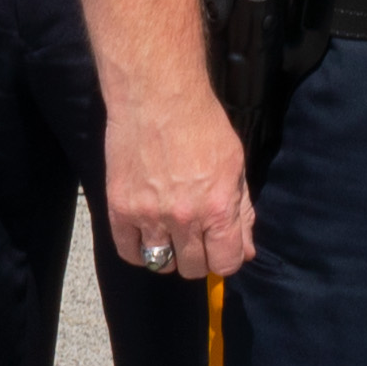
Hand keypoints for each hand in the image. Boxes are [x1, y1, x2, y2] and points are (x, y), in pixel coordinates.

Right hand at [102, 76, 256, 285]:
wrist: (157, 96)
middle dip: (198, 257)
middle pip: (192, 268)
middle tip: (195, 236)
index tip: (220, 248)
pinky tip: (147, 234)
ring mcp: (149, 216)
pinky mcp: (120, 209)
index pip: (225, 263)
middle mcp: (184, 218)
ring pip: (161, 263)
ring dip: (169, 254)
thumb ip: (242, 212)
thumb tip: (246, 251)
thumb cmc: (202, 125)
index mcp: (218, 208)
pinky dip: (140, 250)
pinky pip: (129, 252)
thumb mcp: (235, 166)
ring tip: (170, 232)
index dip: (226, 259)